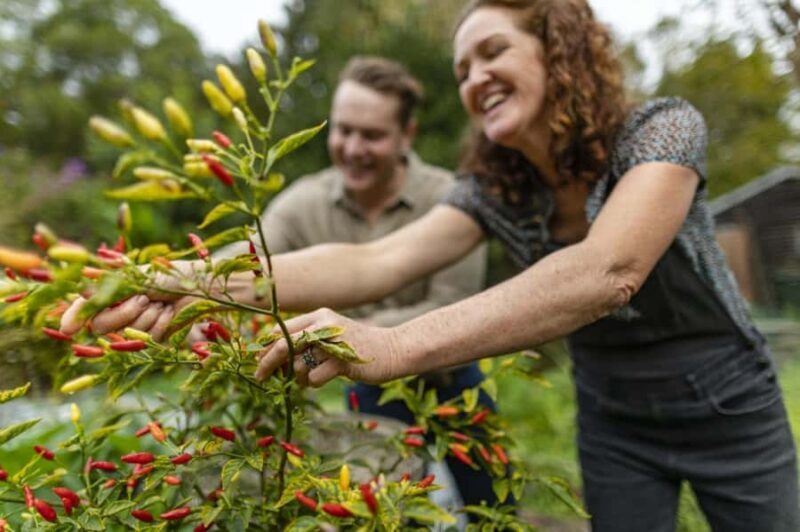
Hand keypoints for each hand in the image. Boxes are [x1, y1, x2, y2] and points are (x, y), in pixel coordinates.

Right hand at [59, 259, 205, 337]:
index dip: (75, 317)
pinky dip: (161, 323)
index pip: (84, 308)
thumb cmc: (165, 276)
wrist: (199, 286)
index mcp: (111, 293)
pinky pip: (148, 338)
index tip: (68, 329)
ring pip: (127, 333)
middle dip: (124, 312)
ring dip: (148, 315)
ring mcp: (137, 326)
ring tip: (162, 302)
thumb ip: (102, 292)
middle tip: (144, 297)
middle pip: (102, 326)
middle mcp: (120, 311)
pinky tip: (170, 313)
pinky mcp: (155, 338)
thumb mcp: (132, 279)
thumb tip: (73, 306)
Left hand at [254, 308, 402, 386]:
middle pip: (283, 346)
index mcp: (317, 316)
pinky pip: (314, 378)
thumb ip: (306, 340)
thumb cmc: (356, 347)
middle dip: (267, 364)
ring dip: (298, 378)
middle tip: (260, 378)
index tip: (258, 362)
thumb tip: (271, 357)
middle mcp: (323, 325)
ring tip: (310, 378)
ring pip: (297, 366)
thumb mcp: (329, 335)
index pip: (280, 330)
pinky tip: (326, 379)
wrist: (391, 350)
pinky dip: (314, 383)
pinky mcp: (342, 360)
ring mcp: (333, 342)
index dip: (265, 348)